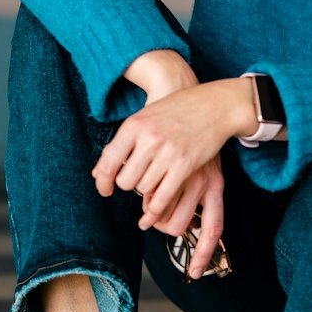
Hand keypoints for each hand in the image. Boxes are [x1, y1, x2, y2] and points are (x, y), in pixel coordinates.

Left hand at [92, 74, 255, 276]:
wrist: (214, 104)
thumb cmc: (177, 110)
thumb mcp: (144, 118)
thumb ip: (122, 143)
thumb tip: (97, 173)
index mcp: (134, 125)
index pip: (107, 163)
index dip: (102, 182)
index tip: (105, 191)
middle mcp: (149, 139)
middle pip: (125, 181)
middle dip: (129, 185)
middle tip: (138, 180)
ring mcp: (168, 153)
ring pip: (144, 189)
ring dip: (147, 190)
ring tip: (154, 181)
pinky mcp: (185, 165)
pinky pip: (163, 196)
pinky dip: (157, 205)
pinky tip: (155, 206)